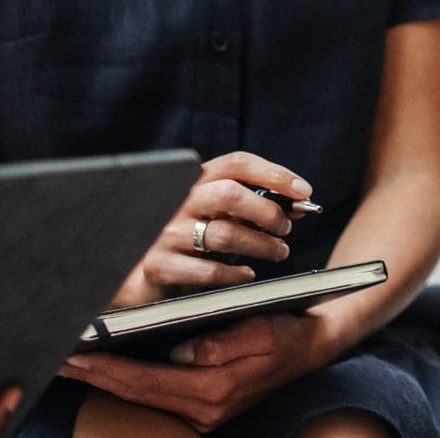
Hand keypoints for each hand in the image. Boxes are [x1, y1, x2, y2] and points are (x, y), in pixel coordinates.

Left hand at [60, 313, 326, 432]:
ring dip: (107, 380)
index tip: (76, 355)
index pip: (146, 380)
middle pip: (136, 393)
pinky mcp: (204, 406)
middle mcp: (204, 408)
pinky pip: (157, 395)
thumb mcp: (260, 331)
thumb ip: (221, 344)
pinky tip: (110, 370)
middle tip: (60, 358)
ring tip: (76, 361)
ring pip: (142, 396)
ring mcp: (204, 412)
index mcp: (214, 389)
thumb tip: (181, 352)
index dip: (107, 368)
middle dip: (95, 375)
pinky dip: (129, 382)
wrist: (314, 348)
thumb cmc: (287, 332)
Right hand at [110, 155, 307, 308]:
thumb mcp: (218, 216)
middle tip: (285, 228)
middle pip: (231, 194)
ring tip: (278, 252)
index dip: (274, 173)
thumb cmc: (187, 239)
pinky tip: (247, 275)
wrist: (135, 274)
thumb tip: (299, 204)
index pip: (237, 163)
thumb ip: (253, 208)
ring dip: (262, 245)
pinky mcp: (158, 265)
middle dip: (268, 211)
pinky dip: (236, 274)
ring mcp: (165, 233)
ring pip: (225, 235)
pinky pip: (208, 270)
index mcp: (194, 182)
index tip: (303, 191)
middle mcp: (178, 202)